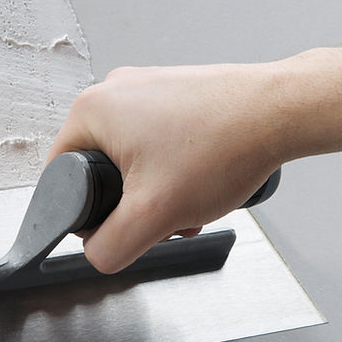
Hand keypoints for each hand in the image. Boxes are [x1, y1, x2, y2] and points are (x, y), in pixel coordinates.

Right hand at [46, 43, 341, 272]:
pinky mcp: (178, 92)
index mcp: (91, 110)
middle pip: (100, 170)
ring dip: (159, 191)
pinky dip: (177, 168)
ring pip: (134, 159)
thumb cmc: (221, 148)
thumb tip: (96, 253)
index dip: (86, 213)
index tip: (122, 223)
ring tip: (192, 198)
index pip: (60, 177)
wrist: (281, 112)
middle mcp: (115, 90)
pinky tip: (206, 179)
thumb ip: (110, 247)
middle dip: (132, 204)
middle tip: (165, 215)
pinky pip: (160, 142)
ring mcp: (148, 87)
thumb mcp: (153, 216)